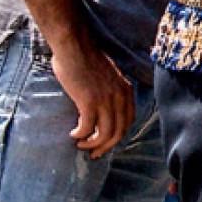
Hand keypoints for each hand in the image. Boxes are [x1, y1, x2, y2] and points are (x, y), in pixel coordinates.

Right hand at [50, 32, 134, 159]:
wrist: (75, 47)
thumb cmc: (87, 60)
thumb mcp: (108, 78)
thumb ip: (111, 92)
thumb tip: (103, 112)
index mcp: (127, 91)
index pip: (128, 122)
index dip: (117, 136)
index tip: (105, 143)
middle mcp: (120, 97)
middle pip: (119, 132)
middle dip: (106, 147)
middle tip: (93, 154)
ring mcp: (105, 100)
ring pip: (105, 134)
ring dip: (92, 144)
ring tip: (81, 144)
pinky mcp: (89, 101)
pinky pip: (88, 127)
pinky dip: (81, 135)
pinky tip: (73, 134)